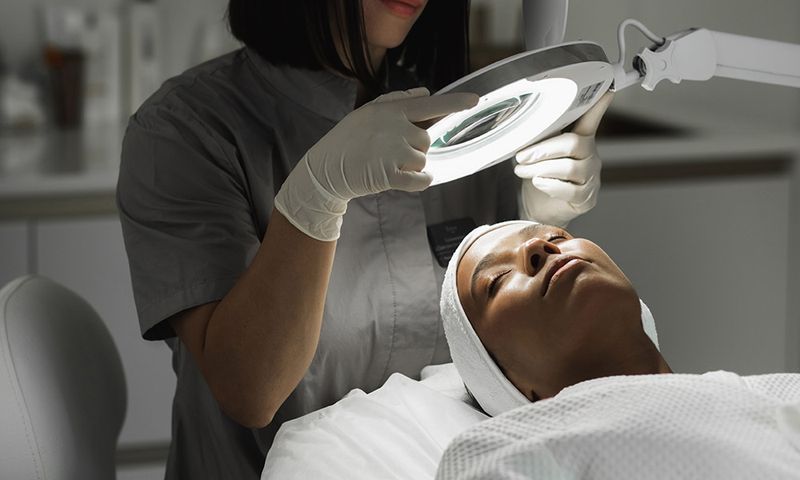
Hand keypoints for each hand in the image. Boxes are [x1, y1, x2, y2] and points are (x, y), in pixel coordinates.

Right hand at [275, 87, 478, 240]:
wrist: (326, 169)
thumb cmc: (349, 139)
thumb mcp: (369, 112)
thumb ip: (399, 100)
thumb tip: (426, 92)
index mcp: (391, 110)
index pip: (430, 105)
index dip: (455, 103)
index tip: (475, 100)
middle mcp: (395, 128)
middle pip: (426, 140)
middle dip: (414, 147)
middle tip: (388, 151)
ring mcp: (394, 151)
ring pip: (422, 160)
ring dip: (411, 166)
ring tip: (385, 163)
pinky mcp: (391, 174)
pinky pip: (420, 179)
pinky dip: (418, 181)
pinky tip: (402, 179)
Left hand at [515, 91, 613, 226]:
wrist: (540, 208)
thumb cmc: (541, 176)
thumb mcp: (538, 153)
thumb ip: (539, 138)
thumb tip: (524, 126)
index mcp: (580, 139)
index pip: (590, 119)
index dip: (598, 106)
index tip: (606, 91)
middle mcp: (589, 156)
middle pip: (573, 143)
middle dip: (543, 149)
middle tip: (521, 156)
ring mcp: (590, 177)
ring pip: (569, 167)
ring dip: (540, 168)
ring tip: (522, 171)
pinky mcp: (586, 198)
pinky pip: (570, 190)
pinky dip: (550, 185)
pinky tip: (538, 183)